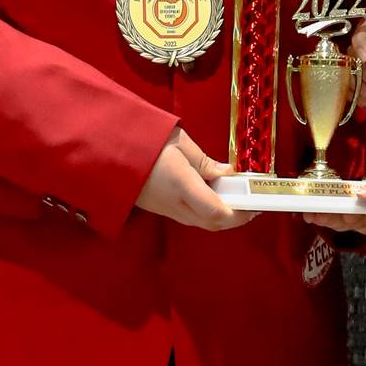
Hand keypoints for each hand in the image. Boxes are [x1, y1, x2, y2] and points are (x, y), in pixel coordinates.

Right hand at [135, 130, 254, 230]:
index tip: (255, 204)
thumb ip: (206, 162)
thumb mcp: (180, 143)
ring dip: (222, 216)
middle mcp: (174, 203)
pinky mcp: (162, 209)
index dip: (240, 213)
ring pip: (203, 223)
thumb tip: (227, 173)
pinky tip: (214, 197)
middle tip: (251, 203)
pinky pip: (191, 217)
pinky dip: (208, 212)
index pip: (218, 212)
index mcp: (181, 184)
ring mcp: (166, 210)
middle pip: (213, 223)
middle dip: (236, 218)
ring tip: (236, 198)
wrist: (109, 152)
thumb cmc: (143, 141)